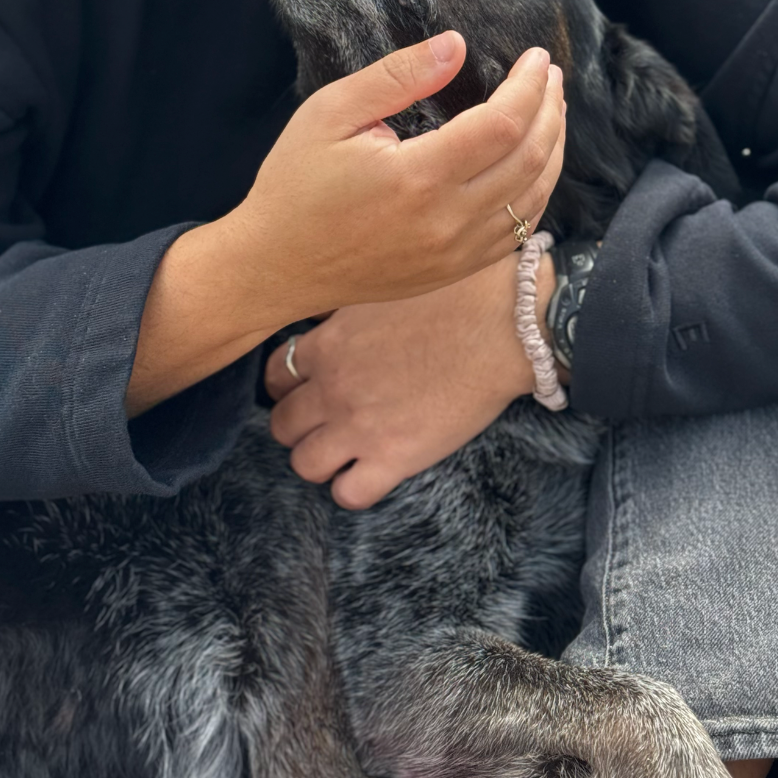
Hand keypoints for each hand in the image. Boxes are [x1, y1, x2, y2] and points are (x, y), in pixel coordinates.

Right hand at [231, 30, 563, 322]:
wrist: (276, 266)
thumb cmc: (296, 183)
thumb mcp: (332, 112)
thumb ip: (398, 75)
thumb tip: (456, 45)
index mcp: (418, 177)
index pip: (504, 123)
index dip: (530, 86)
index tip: (537, 57)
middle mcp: (447, 221)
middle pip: (530, 159)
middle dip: (551, 110)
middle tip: (551, 76)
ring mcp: (456, 254)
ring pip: (533, 198)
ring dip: (552, 150)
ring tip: (552, 111)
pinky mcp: (455, 271)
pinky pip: (518, 232)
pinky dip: (537, 192)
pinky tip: (534, 163)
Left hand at [264, 249, 557, 507]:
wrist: (503, 324)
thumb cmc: (455, 292)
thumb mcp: (383, 283)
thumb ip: (346, 305)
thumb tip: (325, 312)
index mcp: (328, 343)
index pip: (274, 375)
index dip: (285, 384)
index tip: (305, 385)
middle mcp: (333, 388)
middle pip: (282, 424)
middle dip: (298, 424)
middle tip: (325, 419)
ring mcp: (360, 427)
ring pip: (304, 464)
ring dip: (320, 458)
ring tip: (345, 449)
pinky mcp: (396, 458)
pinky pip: (349, 494)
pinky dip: (353, 488)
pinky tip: (372, 472)